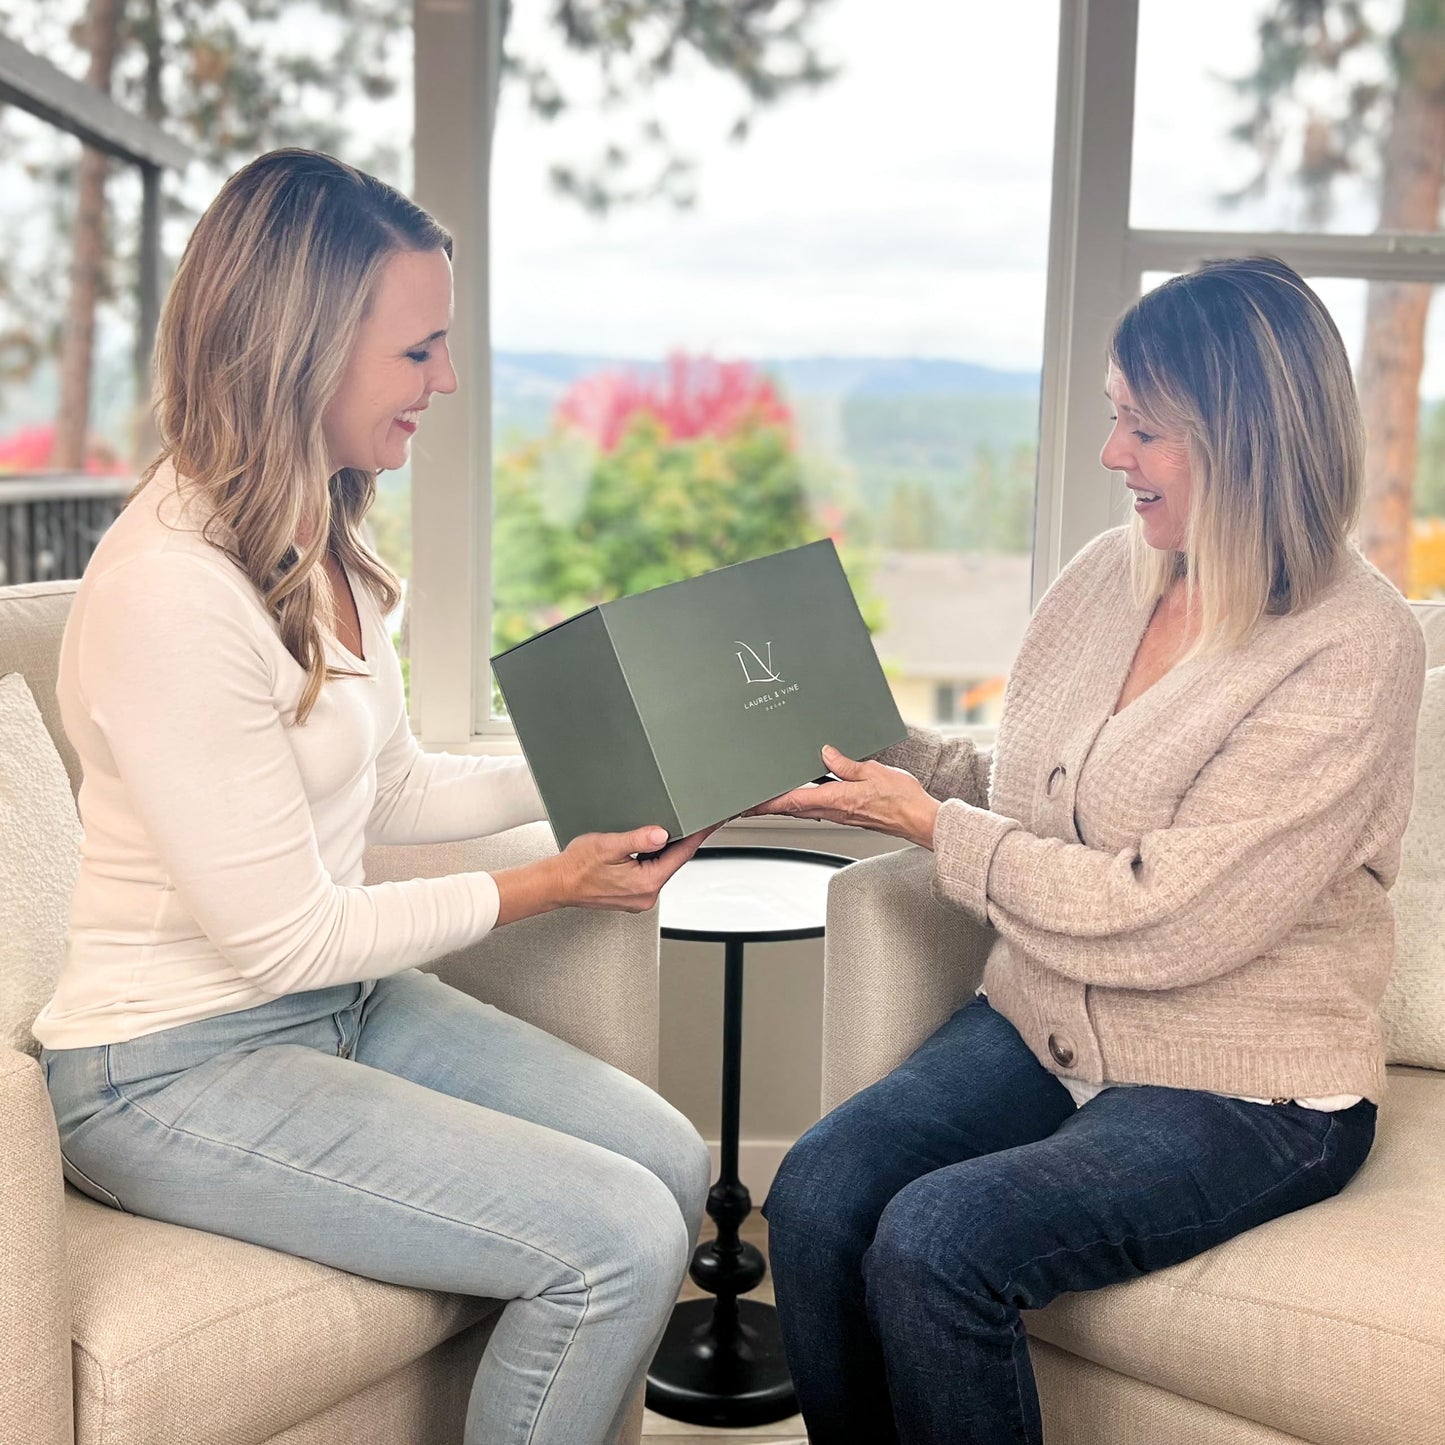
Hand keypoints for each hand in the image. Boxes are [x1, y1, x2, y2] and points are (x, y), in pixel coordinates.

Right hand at [552, 821, 723, 912]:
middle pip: (674, 861)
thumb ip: (638, 839)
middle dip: (680, 839)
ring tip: (659, 830)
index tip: (711, 822)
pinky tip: (645, 846)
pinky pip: (651, 872)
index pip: (681, 854)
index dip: (697, 835)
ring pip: (662, 866)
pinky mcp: (633, 895)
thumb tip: (662, 833)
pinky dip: (652, 858)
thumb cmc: (577, 867)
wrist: (557, 884)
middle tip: (688, 818)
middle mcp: (647, 895)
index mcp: (646, 883)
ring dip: (663, 849)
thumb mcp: (609, 845)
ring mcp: (640, 897)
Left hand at [746, 745, 940, 849]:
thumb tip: (826, 753)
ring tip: (770, 797)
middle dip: (769, 806)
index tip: (749, 804)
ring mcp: (841, 814)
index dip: (767, 803)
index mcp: (836, 799)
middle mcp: (834, 810)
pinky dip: (804, 802)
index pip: (792, 801)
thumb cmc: (902, 799)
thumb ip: (846, 764)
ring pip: (804, 809)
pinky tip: (804, 793)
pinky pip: (819, 808)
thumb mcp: (873, 772)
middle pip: (793, 808)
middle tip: (749, 803)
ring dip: (785, 805)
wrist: (920, 820)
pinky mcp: (849, 814)